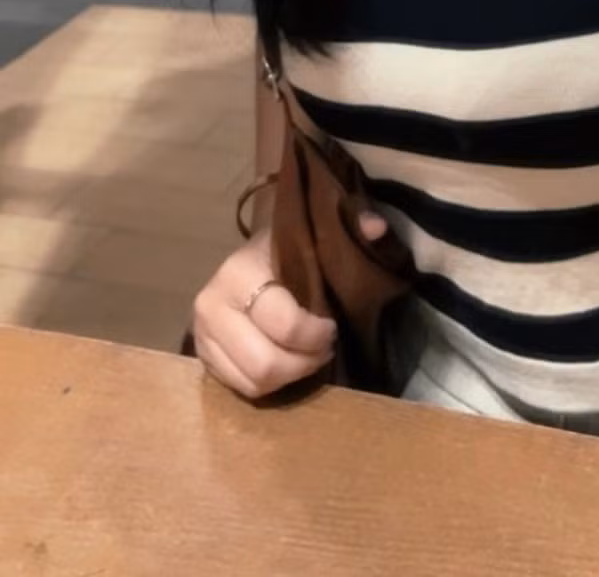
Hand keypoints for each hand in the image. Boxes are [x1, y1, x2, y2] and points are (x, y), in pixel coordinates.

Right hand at [192, 211, 387, 399]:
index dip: (316, 333)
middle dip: (304, 362)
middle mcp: (211, 306)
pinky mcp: (205, 358)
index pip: (283, 324)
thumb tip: (377, 228)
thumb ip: (350, 227)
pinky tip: (288, 361)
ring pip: (254, 382)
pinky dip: (272, 384)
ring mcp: (203, 336)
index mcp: (237, 272)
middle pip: (265, 363)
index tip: (333, 325)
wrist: (255, 256)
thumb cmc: (288, 246)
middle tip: (325, 347)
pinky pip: (243, 390)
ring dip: (291, 375)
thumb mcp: (317, 232)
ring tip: (308, 355)